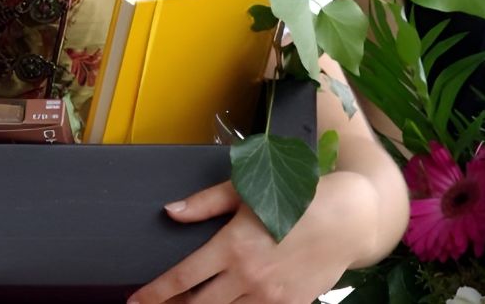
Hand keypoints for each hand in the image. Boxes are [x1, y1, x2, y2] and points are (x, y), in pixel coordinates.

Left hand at [126, 177, 364, 303]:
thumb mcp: (245, 191)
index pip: (182, 278)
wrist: (348, 218)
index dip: (155, 293)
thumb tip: (170, 212)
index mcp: (232, 246)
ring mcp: (270, 296)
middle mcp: (248, 277)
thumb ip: (204, 204)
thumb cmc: (296, 198)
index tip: (135, 301)